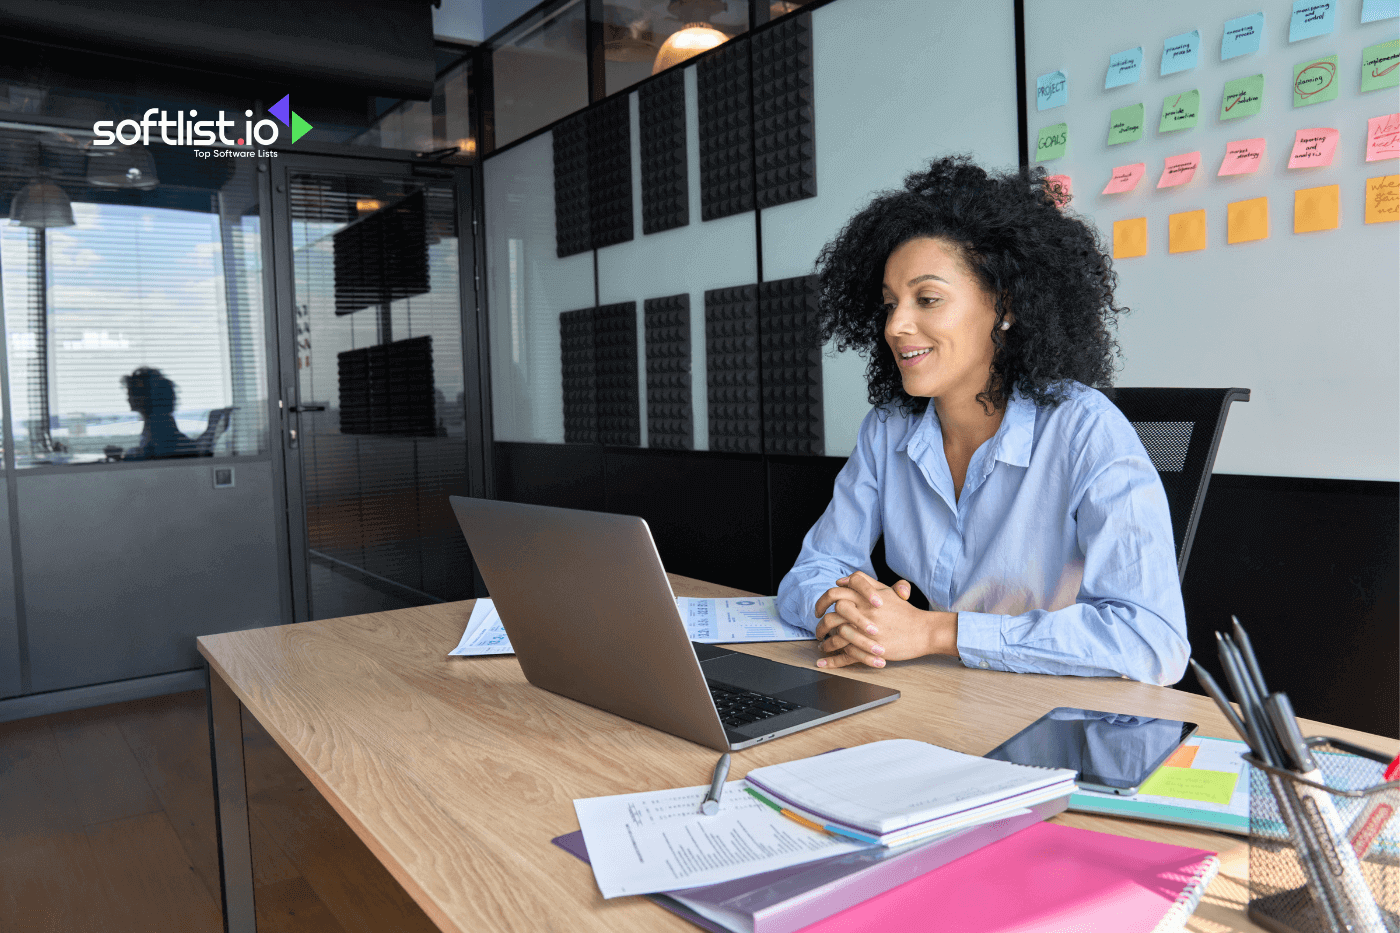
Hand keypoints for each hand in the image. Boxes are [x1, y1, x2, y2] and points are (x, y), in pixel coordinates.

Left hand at [812, 571, 957, 669]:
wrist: (923, 630)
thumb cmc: (905, 611)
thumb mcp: (886, 590)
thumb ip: (864, 582)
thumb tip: (841, 580)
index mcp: (864, 597)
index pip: (834, 594)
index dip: (822, 601)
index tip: (819, 610)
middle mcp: (863, 613)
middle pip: (831, 617)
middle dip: (820, 626)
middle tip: (818, 631)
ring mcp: (866, 632)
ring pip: (836, 638)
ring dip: (825, 644)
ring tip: (822, 646)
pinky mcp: (870, 649)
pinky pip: (846, 656)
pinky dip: (832, 661)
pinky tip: (823, 663)